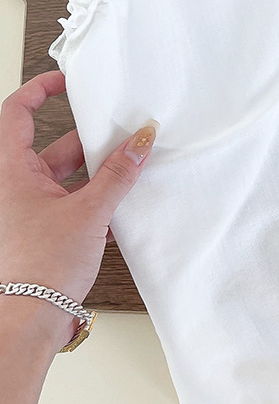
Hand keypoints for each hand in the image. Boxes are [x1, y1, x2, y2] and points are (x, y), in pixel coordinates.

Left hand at [0, 70, 155, 353]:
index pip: (16, 112)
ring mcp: (26, 209)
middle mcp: (13, 187)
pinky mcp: (41, 230)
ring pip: (64, 174)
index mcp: (10, 171)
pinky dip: (92, 195)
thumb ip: (118, 173)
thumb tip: (141, 141)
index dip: (40, 89)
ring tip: (127, 167)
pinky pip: (68, 199)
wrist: (30, 322)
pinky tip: (118, 201)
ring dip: (94, 170)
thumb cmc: (39, 270)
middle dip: (88, 139)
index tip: (68, 81)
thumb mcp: (88, 212)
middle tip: (119, 131)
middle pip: (51, 145)